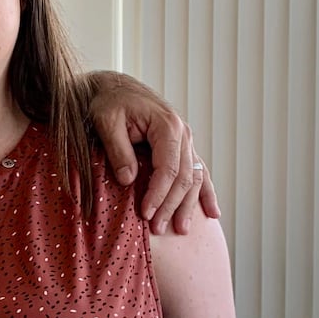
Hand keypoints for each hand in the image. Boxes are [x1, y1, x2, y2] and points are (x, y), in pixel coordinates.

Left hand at [87, 71, 220, 233]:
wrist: (115, 88)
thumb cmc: (109, 103)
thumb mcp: (106, 121)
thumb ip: (118, 150)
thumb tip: (129, 180)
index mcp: (167, 125)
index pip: (168, 168)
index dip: (158, 194)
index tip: (145, 214)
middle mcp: (183, 133)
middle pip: (184, 177)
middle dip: (171, 205)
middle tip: (157, 228)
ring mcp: (186, 140)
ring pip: (194, 177)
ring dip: (188, 205)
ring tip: (181, 229)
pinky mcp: (182, 146)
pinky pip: (198, 171)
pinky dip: (205, 192)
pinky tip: (212, 213)